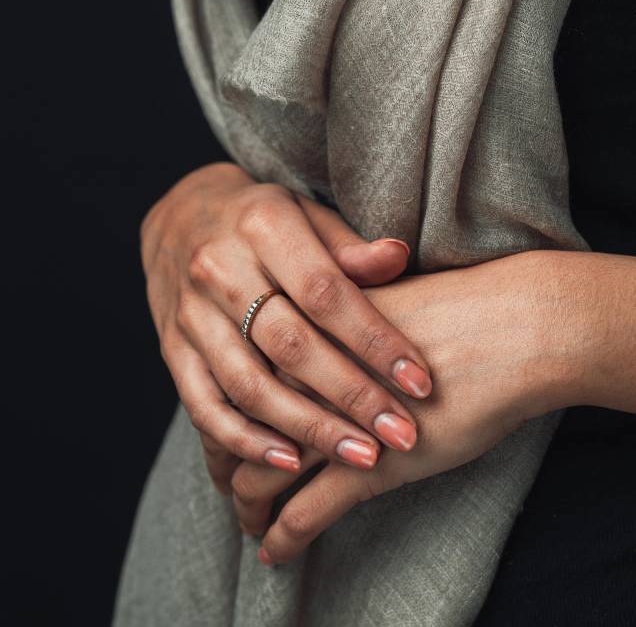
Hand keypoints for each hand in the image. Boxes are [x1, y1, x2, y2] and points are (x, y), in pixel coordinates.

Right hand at [140, 162, 432, 493]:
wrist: (181, 216)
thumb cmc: (266, 220)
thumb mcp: (307, 214)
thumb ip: (349, 247)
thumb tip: (398, 258)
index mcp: (263, 226)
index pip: (325, 292)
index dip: (374, 339)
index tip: (421, 382)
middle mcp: (221, 269)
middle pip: (290, 344)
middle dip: (352, 396)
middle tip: (402, 434)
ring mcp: (191, 314)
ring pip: (249, 383)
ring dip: (308, 428)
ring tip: (360, 457)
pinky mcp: (173, 350)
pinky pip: (204, 405)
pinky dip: (245, 440)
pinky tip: (289, 464)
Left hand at [227, 250, 581, 560]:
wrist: (514, 325)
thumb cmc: (464, 309)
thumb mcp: (387, 304)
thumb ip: (347, 321)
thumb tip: (333, 335)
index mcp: (308, 322)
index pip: (242, 373)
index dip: (227, 410)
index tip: (227, 430)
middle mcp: (305, 369)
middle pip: (237, 423)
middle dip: (228, 460)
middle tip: (227, 482)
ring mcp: (331, 419)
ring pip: (259, 472)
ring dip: (248, 504)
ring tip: (250, 521)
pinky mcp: (365, 466)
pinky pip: (302, 512)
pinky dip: (281, 538)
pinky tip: (276, 553)